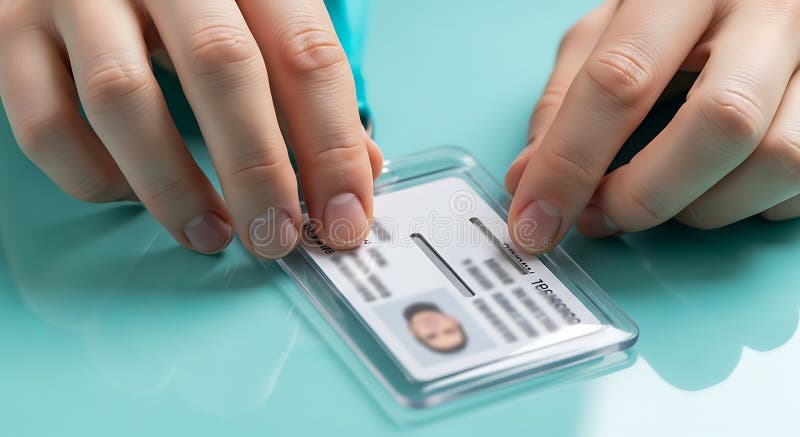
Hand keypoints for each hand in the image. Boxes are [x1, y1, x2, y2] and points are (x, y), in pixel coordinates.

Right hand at [0, 0, 381, 257]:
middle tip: (276, 238)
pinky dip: (92, 176)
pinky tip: (129, 193)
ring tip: (211, 234)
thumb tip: (358, 168)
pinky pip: (44, 121)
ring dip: (173, 187)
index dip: (333, 145)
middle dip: (258, 170)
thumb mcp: (256, 14)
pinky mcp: (11, 32)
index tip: (344, 218)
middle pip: (222, 68)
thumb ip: (302, 81)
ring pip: (122, 98)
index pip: (306, 54)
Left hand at [506, 0, 799, 252]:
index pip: (622, 77)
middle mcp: (770, 11)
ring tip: (663, 197)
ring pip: (779, 158)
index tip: (534, 222)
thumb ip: (565, 98)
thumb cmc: (678, 13)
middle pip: (719, 123)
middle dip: (645, 194)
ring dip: (703, 208)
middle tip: (601, 216)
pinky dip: (752, 204)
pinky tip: (719, 184)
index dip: (569, 162)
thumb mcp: (610, 32)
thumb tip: (526, 180)